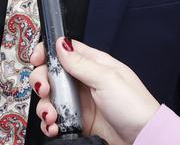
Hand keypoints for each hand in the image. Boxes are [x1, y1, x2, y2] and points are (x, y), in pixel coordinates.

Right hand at [30, 38, 159, 144]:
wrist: (142, 138)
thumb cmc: (135, 106)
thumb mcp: (108, 79)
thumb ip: (81, 63)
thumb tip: (60, 44)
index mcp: (93, 64)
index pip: (63, 50)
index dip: (46, 53)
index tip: (36, 59)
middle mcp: (83, 81)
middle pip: (50, 74)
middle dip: (41, 81)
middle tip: (44, 90)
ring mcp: (79, 102)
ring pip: (49, 98)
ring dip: (44, 106)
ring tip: (52, 116)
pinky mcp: (76, 121)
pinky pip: (55, 119)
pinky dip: (50, 123)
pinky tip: (54, 126)